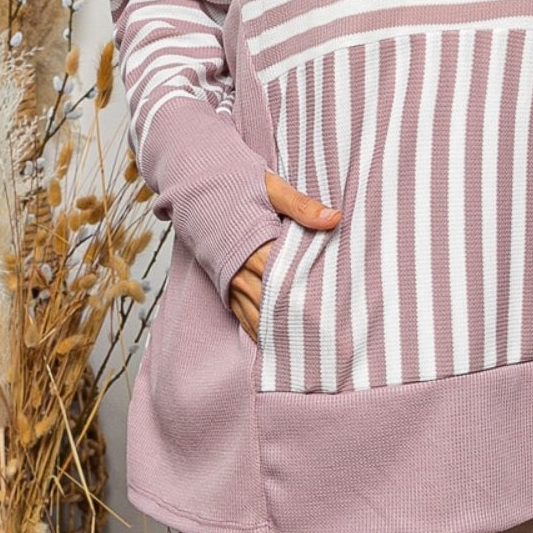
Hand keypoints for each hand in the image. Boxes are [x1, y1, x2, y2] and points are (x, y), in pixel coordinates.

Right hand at [227, 170, 340, 342]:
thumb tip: (334, 218)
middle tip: (321, 342)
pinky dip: (253, 327)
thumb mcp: (272, 188)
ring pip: (255, 312)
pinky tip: (268, 342)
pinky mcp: (222, 280)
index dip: (308, 295)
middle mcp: (242, 266)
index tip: (329, 313)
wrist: (197, 181)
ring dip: (274, 330)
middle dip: (294, 321)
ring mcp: (230, 276)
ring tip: (298, 351)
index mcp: (258, 243)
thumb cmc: (236, 182)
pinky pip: (238, 311)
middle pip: (272, 301)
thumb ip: (302, 206)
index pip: (288, 277)